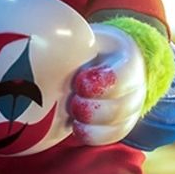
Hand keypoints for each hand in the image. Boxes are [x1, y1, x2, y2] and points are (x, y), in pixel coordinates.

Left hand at [67, 24, 146, 145]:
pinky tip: (75, 127)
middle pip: (122, 106)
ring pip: (117, 125)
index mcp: (127, 57)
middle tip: (73, 101)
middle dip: (93, 108)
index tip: (80, 82)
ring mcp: (129, 107)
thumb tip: (39, 36)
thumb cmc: (86, 45)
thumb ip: (68, 39)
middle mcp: (135, 85)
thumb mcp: (81, 36)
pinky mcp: (119, 125)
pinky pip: (110, 137)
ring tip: (72, 115)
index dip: (103, 83)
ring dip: (91, 124)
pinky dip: (92, 136)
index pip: (125, 74)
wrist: (101, 58)